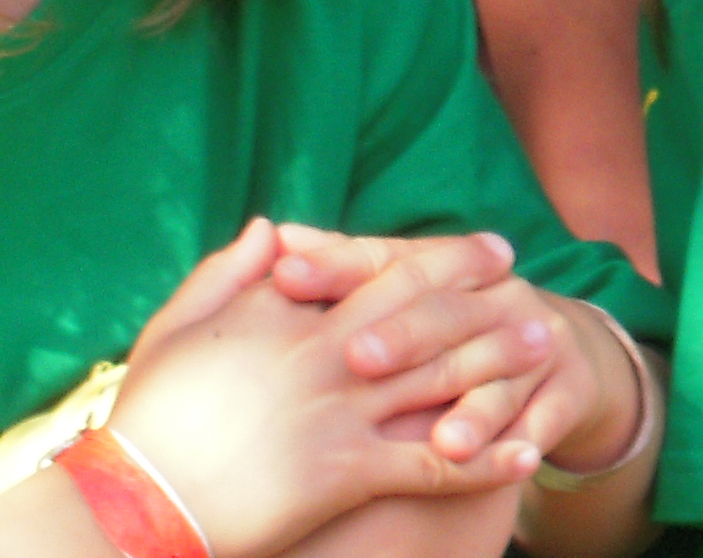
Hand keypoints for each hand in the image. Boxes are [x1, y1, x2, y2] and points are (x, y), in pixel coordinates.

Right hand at [104, 221, 537, 555]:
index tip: (493, 249)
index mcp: (294, 317)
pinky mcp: (344, 472)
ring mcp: (341, 413)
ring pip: (441, 377)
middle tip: (534, 290)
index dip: (447, 259)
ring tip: (548, 351)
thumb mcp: (179, 328)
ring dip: (500, 363)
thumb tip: (272, 224)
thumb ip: (229, 271)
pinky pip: (430, 463)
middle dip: (488, 298)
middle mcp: (328, 356)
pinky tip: (525, 456)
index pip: (387, 272)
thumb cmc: (149, 419)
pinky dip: (483, 459)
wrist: (130, 503)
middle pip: (428, 314)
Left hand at [268, 226, 632, 471]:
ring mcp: (536, 342)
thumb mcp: (398, 298)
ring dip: (476, 407)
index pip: (389, 261)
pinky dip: (524, 443)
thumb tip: (272, 236)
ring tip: (444, 442)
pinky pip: (545, 417)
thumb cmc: (441, 332)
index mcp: (449, 270)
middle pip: (447, 314)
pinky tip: (511, 463)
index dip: (338, 266)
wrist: (552, 353)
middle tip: (358, 358)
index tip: (284, 275)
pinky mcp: (566, 389)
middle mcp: (496, 297)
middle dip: (405, 335)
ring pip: (501, 373)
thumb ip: (341, 273)